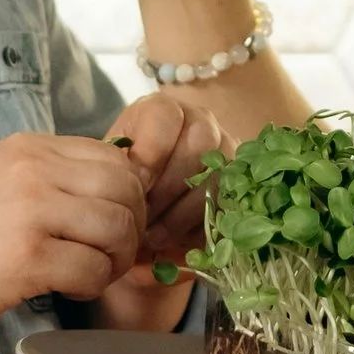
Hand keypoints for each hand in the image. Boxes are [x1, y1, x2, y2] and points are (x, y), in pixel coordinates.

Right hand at [0, 131, 147, 333]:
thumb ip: (46, 180)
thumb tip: (110, 195)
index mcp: (27, 148)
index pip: (115, 156)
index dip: (129, 195)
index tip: (114, 225)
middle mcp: (33, 170)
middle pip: (126, 189)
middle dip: (132, 228)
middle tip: (113, 255)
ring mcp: (30, 211)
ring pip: (118, 229)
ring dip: (116, 260)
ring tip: (91, 274)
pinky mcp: (25, 258)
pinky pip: (93, 270)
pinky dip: (92, 286)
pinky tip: (69, 290)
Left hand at [105, 90, 221, 262]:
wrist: (142, 209)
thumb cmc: (124, 186)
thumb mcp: (114, 175)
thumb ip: (120, 177)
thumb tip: (137, 187)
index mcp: (163, 111)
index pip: (165, 115)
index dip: (151, 150)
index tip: (135, 182)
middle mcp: (200, 123)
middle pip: (200, 144)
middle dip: (169, 186)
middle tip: (146, 214)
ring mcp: (226, 152)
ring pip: (218, 176)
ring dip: (184, 212)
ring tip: (156, 235)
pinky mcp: (239, 186)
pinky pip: (229, 205)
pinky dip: (200, 227)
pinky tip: (177, 241)